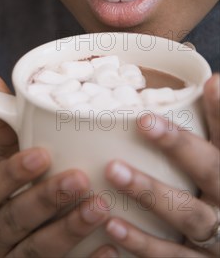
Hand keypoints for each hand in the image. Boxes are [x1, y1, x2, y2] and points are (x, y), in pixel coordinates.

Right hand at [0, 69, 108, 256]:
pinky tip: (112, 248)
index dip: (9, 174)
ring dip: (69, 230)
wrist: (17, 248)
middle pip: (10, 224)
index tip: (41, 154)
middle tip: (80, 178)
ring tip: (102, 208)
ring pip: (34, 254)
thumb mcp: (4, 161)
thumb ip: (0, 125)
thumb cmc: (14, 193)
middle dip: (45, 201)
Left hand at [93, 73, 219, 257]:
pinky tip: (112, 225)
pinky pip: (172, 257)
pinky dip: (143, 244)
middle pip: (212, 172)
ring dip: (151, 192)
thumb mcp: (219, 162)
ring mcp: (218, 239)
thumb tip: (213, 80)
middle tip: (145, 122)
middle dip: (180, 147)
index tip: (210, 83)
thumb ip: (217, 126)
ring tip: (114, 171)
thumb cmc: (219, 191)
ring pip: (188, 215)